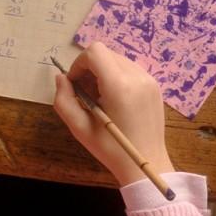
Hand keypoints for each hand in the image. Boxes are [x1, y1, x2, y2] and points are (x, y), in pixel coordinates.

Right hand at [53, 42, 173, 185]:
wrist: (145, 164)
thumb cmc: (110, 149)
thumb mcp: (79, 127)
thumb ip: (64, 99)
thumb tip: (61, 77)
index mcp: (119, 86)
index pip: (95, 52)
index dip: (79, 64)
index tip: (75, 84)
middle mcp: (137, 76)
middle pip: (105, 54)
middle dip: (89, 69)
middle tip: (85, 94)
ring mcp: (149, 79)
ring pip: (117, 59)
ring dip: (102, 72)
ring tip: (99, 98)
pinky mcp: (155, 85)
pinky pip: (129, 69)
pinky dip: (116, 77)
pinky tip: (114, 100)